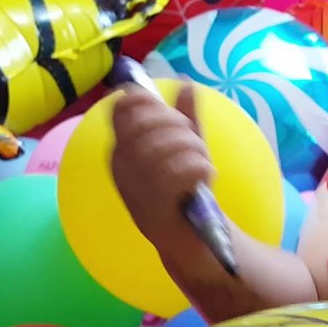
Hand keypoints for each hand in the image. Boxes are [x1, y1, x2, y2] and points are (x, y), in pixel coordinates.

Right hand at [111, 83, 214, 257]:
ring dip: (196, 151)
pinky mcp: (154, 208)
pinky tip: (206, 178)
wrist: (192, 243)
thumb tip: (186, 84)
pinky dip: (201, 168)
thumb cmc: (185, 193)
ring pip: (168, 145)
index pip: (123, 107)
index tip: (174, 120)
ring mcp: (134, 189)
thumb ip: (184, 118)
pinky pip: (181, 170)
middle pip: (149, 121)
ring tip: (203, 165)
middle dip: (181, 127)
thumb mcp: (185, 151)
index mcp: (121, 150)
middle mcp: (121, 168)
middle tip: (194, 145)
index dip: (152, 103)